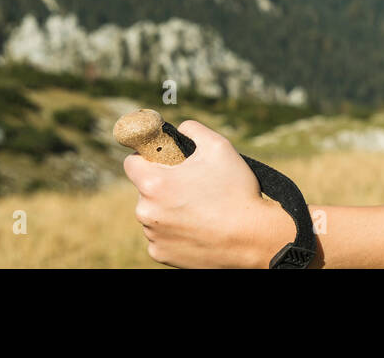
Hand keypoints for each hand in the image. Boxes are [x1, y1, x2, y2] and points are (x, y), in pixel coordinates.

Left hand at [123, 120, 296, 267]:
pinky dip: (175, 230)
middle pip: (146, 189)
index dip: (147, 156)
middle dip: (164, 184)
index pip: (132, 162)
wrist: (251, 237)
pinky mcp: (161, 254)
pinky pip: (161, 236)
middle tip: (193, 185)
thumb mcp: (219, 147)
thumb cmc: (235, 190)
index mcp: (154, 183)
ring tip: (200, 208)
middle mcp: (146, 211)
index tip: (163, 159)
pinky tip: (198, 227)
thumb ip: (193, 130)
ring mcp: (153, 235)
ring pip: (154, 213)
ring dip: (169, 208)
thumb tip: (181, 129)